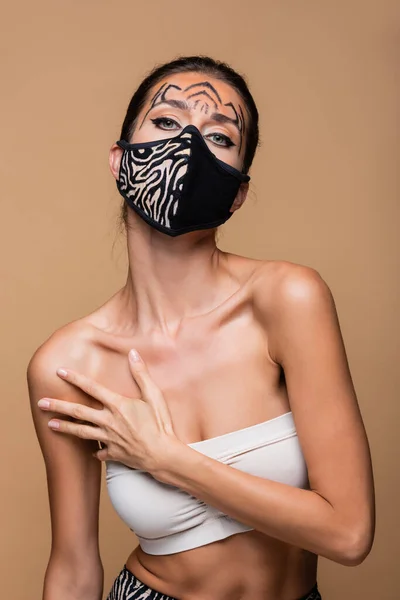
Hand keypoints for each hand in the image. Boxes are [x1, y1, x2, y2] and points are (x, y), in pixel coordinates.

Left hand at [37, 349, 180, 476]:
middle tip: (41, 403)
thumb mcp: (154, 395)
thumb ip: (141, 374)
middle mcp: (109, 421)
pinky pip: (99, 452)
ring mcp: (109, 438)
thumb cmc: (161, 424)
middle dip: (58, 406)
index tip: (59, 372)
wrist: (163, 455)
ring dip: (65, 428)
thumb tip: (133, 353)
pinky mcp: (113, 453)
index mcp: (117, 405)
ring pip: (81, 432)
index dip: (74, 378)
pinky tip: (92, 452)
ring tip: (49, 425)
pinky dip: (95, 451)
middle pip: (78, 412)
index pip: (91, 388)